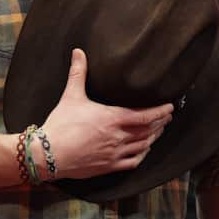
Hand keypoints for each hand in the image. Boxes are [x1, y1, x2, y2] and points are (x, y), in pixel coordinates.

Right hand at [39, 49, 172, 179]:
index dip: (160, 111)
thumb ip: (78, 73)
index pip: (145, 115)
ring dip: (153, 138)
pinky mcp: (108, 166)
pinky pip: (132, 162)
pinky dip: (142, 155)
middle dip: (160, 123)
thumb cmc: (61, 125)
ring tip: (159, 131)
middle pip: (148, 131)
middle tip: (168, 117)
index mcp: (112, 118)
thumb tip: (78, 51)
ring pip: (143, 146)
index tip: (170, 107)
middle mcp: (118, 137)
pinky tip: (144, 151)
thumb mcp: (71, 96)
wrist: (49, 154)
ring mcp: (114, 153)